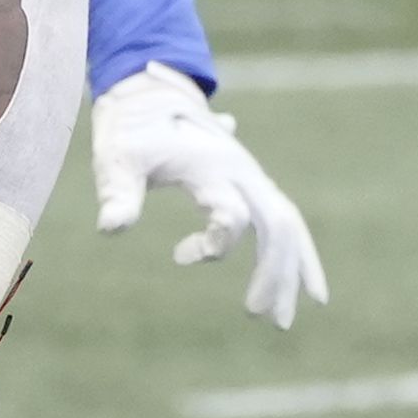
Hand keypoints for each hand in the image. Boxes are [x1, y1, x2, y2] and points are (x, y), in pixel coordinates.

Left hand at [88, 65, 328, 325]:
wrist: (150, 96)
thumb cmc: (131, 130)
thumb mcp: (117, 159)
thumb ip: (119, 193)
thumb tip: (111, 228)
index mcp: (214, 167)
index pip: (234, 215)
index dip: (213, 245)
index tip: (178, 256)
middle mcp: (244, 172)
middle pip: (278, 225)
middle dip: (275, 273)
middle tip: (260, 317)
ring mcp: (253, 178)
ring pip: (289, 226)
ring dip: (290, 272)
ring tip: (282, 321)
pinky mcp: (252, 186)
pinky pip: (286, 221)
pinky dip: (297, 255)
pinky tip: (306, 289)